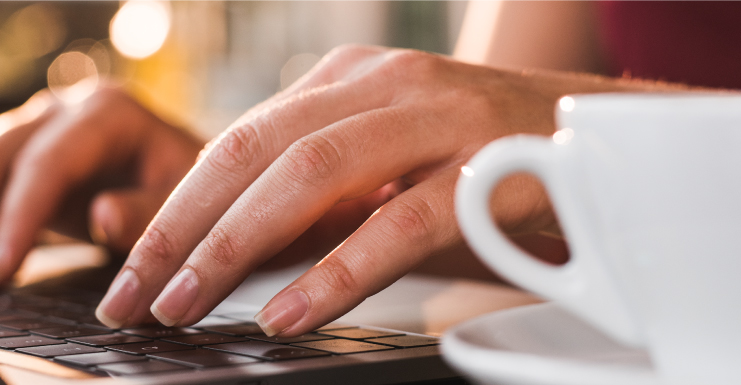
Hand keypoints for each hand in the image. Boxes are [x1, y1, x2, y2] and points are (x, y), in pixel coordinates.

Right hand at [0, 86, 202, 288]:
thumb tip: (101, 215)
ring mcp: (26, 129)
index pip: (48, 162)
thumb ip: (148, 212)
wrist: (181, 170)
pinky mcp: (6, 153)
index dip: (18, 216)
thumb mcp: (185, 203)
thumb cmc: (186, 189)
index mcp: (104, 113)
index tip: (1, 270)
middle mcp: (57, 111)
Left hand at [94, 45, 675, 334]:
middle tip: (133, 297)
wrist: (611, 143)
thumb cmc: (483, 170)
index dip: (173, 211)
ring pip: (311, 173)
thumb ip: (314, 210)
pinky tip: (293, 312)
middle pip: (253, 151)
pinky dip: (339, 270)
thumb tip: (219, 261)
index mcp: (346, 79)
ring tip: (189, 306)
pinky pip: (401, 220)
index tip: (129, 273)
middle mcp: (382, 82)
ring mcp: (438, 115)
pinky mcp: (490, 163)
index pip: (235, 142)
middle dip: (182, 229)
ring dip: (237, 245)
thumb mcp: (383, 181)